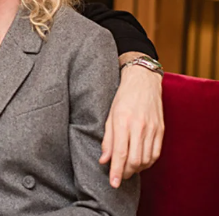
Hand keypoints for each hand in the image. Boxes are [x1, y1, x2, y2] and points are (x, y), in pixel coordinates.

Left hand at [99, 52, 163, 187]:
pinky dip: (147, 162)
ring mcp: (152, 129)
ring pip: (146, 159)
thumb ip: (107, 139)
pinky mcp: (161, 130)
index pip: (120, 153)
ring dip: (137, 169)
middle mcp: (139, 126)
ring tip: (127, 170)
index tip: (113, 183)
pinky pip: (156, 153)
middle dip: (126, 173)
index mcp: (123, 121)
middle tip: (118, 177)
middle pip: (135, 160)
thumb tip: (104, 160)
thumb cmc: (122, 97)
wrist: (143, 82)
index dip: (116, 171)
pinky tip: (140, 163)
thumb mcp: (109, 116)